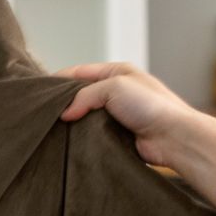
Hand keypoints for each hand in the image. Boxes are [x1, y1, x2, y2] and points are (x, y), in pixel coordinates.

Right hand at [54, 62, 201, 169]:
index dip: (59, 80)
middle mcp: (117, 92)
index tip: (40, 92)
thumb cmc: (151, 106)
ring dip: (74, 123)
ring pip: (86, 117)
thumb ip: (85, 96)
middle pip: (81, 95)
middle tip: (45, 113)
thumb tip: (65, 113)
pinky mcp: (118, 136)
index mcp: (117, 73)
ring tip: (55, 129)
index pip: (80, 72)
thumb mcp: (114, 87)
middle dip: (65, 103)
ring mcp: (117, 115)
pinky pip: (93, 135)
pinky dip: (84, 138)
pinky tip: (71, 143)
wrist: (174, 138)